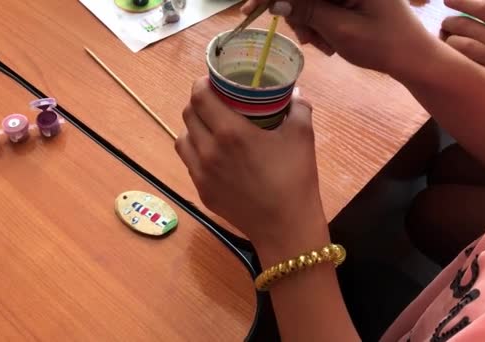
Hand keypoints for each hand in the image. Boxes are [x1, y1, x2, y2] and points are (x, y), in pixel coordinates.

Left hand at [175, 77, 325, 245]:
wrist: (285, 226)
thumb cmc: (295, 178)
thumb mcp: (302, 136)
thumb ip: (298, 108)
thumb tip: (295, 93)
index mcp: (230, 132)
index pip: (200, 96)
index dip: (202, 83)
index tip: (213, 81)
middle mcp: (208, 150)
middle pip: (188, 114)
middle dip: (199, 103)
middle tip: (216, 102)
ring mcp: (201, 173)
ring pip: (182, 139)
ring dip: (193, 127)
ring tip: (210, 128)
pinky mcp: (202, 191)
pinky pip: (189, 162)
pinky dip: (196, 152)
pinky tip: (213, 154)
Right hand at [241, 0, 436, 75]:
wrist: (412, 57)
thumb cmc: (383, 44)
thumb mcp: (340, 29)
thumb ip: (307, 11)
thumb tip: (276, 1)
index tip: (250, 9)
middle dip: (297, 14)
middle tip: (309, 39)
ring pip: (307, 1)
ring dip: (308, 23)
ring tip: (325, 45)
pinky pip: (319, 6)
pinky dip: (317, 24)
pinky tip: (329, 41)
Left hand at [441, 0, 484, 83]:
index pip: (484, 9)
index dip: (462, 2)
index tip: (447, 0)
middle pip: (466, 26)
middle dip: (450, 23)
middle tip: (445, 24)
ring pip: (460, 46)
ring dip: (448, 41)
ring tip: (446, 41)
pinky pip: (465, 67)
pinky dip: (454, 61)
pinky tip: (451, 60)